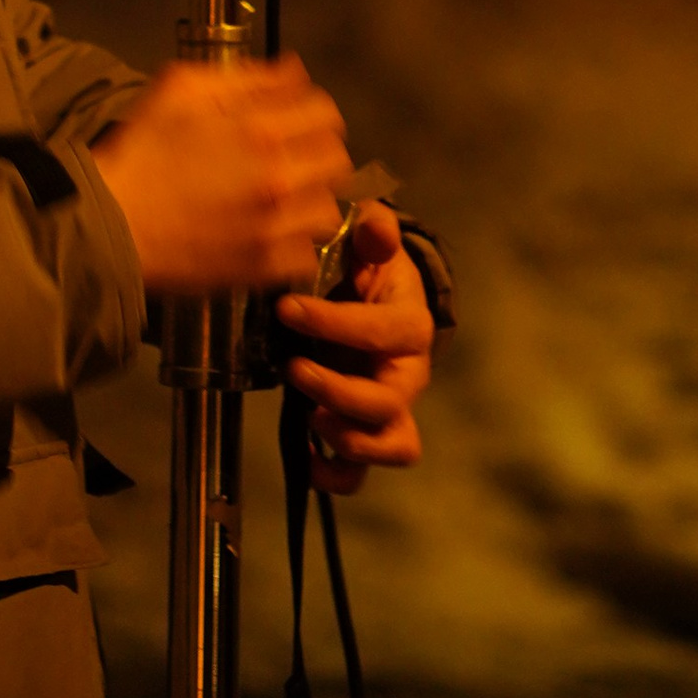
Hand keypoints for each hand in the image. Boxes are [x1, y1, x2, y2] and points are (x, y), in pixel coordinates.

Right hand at [90, 56, 350, 298]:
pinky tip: (269, 230)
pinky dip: (295, 241)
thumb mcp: (181, 88)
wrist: (109, 221)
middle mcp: (280, 178)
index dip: (309, 107)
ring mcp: (275, 228)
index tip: (291, 114)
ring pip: (326, 207)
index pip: (324, 111)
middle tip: (288, 152)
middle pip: (336, 158)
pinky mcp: (264, 267)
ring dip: (310, 196)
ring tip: (281, 195)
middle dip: (316, 149)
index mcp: (261, 129)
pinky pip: (307, 253)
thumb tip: (292, 72)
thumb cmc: (141, 148)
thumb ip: (244, 76)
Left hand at [276, 201, 436, 492]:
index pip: (381, 331)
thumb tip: (374, 223)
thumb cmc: (373, 274)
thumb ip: (375, 234)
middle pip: (388, 402)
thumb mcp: (374, 247)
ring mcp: (392, 411)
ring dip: (347, 440)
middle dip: (339, 391)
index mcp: (410, 326)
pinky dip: (334, 474)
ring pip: (390, 446)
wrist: (380, 305)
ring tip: (308, 418)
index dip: (335, 323)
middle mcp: (408, 376)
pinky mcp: (368, 435)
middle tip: (294, 368)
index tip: (287, 309)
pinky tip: (305, 458)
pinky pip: (361, 474)